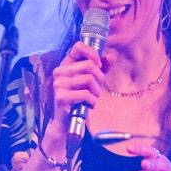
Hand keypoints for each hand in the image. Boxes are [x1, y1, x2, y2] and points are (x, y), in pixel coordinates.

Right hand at [42, 42, 106, 156]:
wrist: (68, 123)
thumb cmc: (80, 100)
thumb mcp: (93, 82)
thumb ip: (102, 67)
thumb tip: (111, 55)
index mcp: (66, 65)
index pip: (78, 47)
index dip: (93, 53)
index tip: (99, 65)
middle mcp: (59, 72)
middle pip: (89, 65)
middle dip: (99, 78)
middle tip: (97, 89)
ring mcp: (59, 84)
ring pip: (89, 78)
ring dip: (97, 91)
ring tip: (93, 98)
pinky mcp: (61, 97)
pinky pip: (86, 94)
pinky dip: (92, 101)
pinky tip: (89, 105)